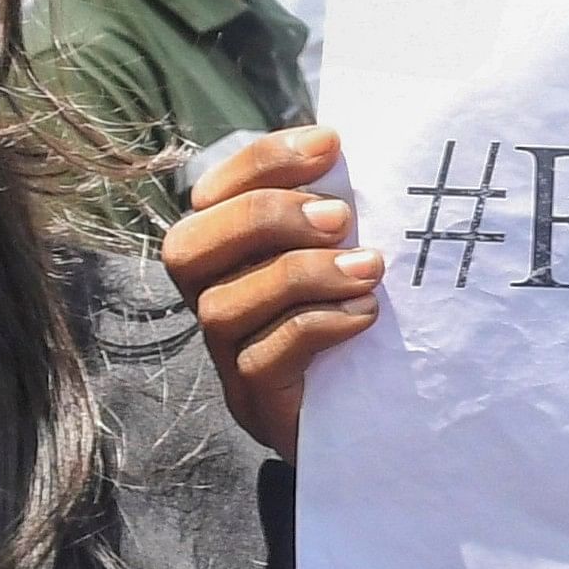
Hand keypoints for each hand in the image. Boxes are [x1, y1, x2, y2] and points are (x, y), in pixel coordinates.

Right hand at [161, 126, 378, 456]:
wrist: (380, 425)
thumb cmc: (362, 327)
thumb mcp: (346, 258)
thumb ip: (335, 211)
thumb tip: (347, 144)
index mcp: (227, 258)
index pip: (212, 196)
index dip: (261, 161)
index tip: (329, 143)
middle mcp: (213, 303)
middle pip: (187, 249)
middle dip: (264, 218)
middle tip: (341, 217)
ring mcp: (227, 360)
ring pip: (222, 307)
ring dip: (299, 275)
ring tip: (368, 268)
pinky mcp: (255, 406)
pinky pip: (260, 361)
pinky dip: (316, 326)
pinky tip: (364, 314)